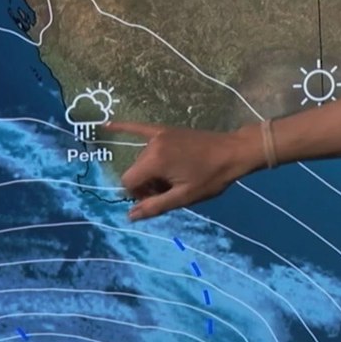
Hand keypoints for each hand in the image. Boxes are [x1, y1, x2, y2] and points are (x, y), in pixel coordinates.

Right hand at [107, 122, 259, 220]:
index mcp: (155, 160)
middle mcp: (152, 145)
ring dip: (150, 171)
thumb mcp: (184, 196)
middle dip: (146, 184)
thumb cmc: (212, 177)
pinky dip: (124, 128)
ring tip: (174, 178)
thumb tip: (129, 216)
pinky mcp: (167, 130)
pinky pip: (140, 128)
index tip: (158, 198)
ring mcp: (159, 134)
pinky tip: (106, 125)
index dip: (139, 195)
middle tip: (170, 190)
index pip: (128, 182)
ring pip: (141, 159)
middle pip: (135, 171)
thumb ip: (155, 206)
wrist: (234, 152)